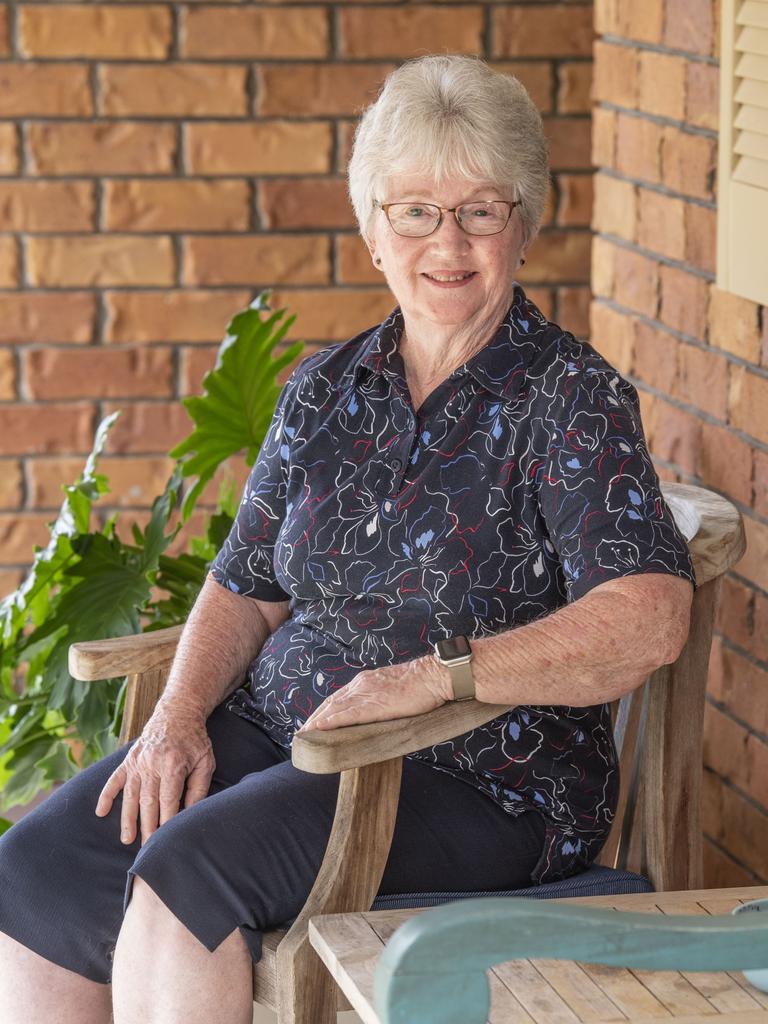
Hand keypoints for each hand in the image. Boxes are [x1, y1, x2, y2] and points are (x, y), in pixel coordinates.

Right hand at [95, 701, 214, 845]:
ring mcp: (137, 762)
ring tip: (127, 839)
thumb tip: (190, 814)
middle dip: (147, 827)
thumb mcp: (205, 761)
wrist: (177, 712)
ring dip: (127, 818)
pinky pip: (114, 779)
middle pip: (148, 802)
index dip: (167, 822)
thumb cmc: (195, 740)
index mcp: (172, 765)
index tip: (166, 840)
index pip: (168, 800)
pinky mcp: (129, 759)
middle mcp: (152, 764)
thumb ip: (198, 788)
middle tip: (147, 850)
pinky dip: (106, 795)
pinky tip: (101, 812)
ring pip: (131, 795)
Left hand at [296, 655, 450, 732]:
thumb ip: (381, 698)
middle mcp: (362, 685)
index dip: (324, 710)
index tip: (314, 721)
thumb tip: (376, 712)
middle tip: (303, 732)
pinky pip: (348, 714)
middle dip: (316, 717)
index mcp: (366, 680)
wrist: (433, 676)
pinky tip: (319, 728)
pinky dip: (331, 721)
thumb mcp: (394, 688)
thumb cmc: (421, 684)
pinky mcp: (375, 705)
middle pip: (331, 702)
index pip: (338, 697)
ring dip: (318, 721)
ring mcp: (367, 694)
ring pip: (335, 708)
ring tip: (305, 733)